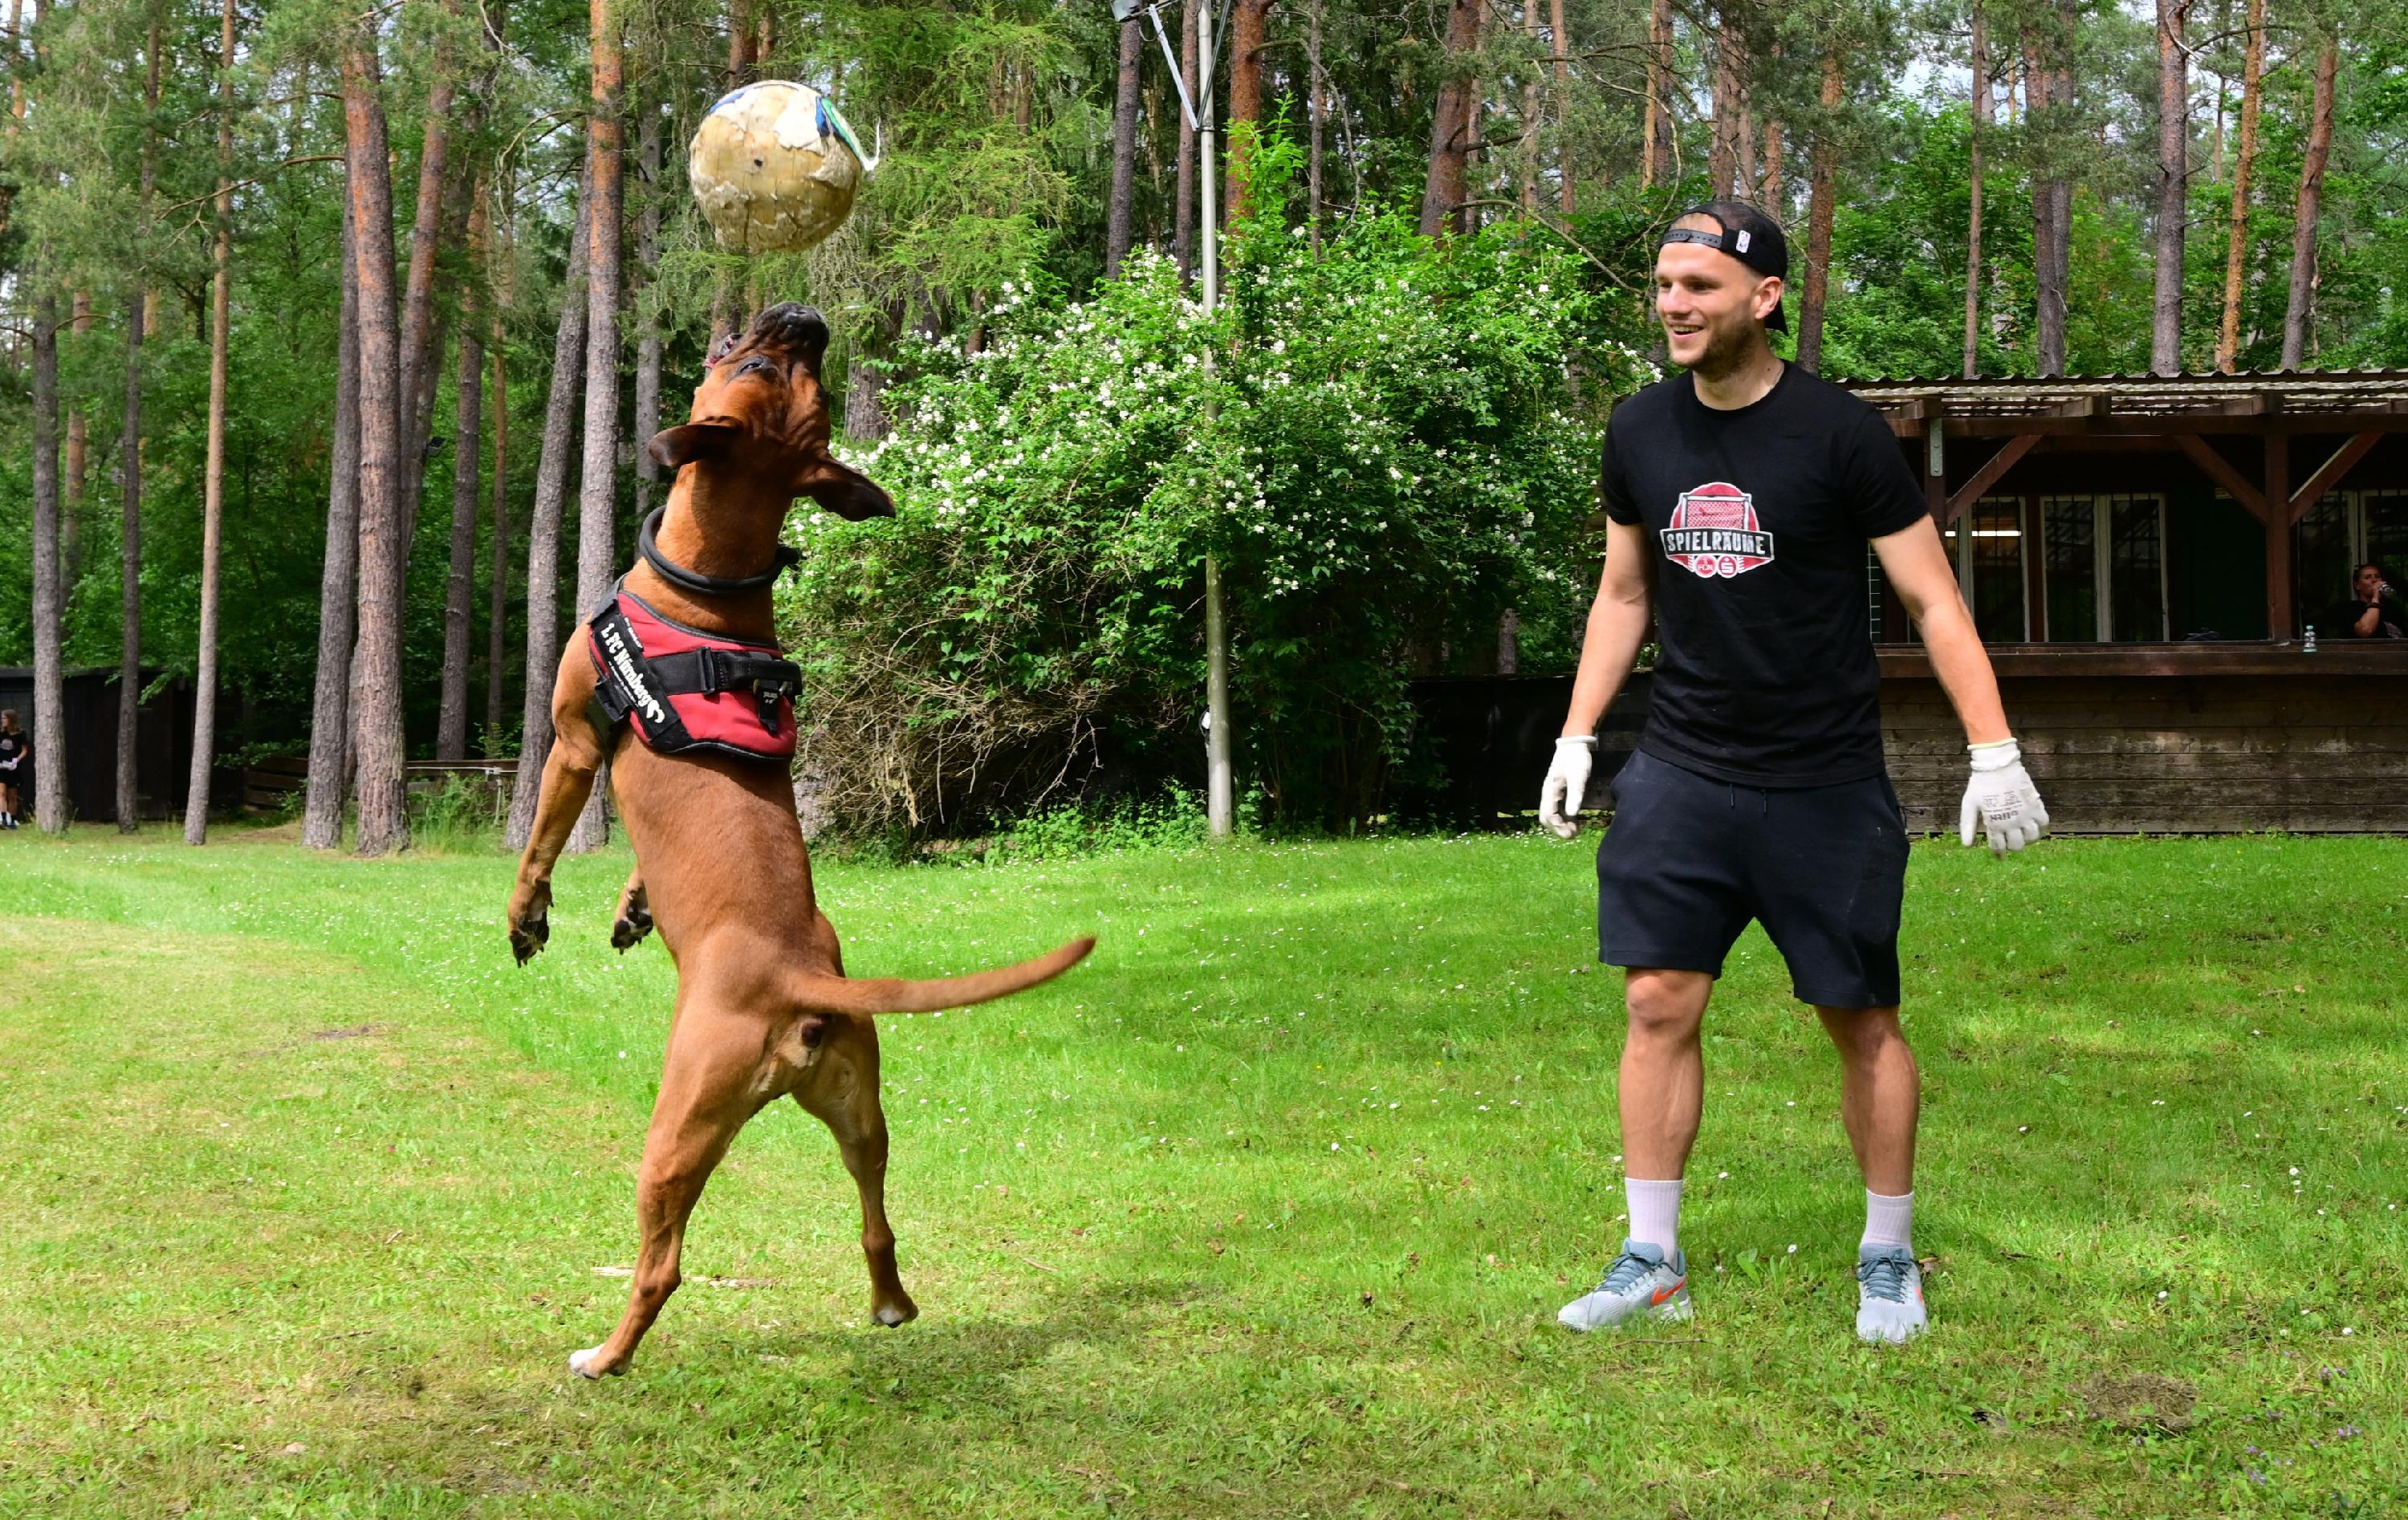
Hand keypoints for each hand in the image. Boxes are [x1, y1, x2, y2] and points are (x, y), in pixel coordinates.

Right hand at [1538, 737, 1593, 839]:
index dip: (1559, 827)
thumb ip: (1575, 795)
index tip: (1572, 833)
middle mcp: (1548, 794)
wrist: (1575, 744)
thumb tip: (1572, 814)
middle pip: (1547, 818)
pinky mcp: (1558, 792)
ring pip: (1552, 815)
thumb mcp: (1578, 777)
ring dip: (1562, 825)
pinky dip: (1565, 819)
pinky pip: (1557, 810)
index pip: (1549, 815)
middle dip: (1559, 829)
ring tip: (1577, 830)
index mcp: (1550, 791)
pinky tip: (1575, 821)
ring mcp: (1552, 793)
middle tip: (1575, 834)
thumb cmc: (1576, 759)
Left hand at [1960, 738, 2047, 856]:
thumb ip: (1968, 825)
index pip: (1998, 847)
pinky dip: (2041, 827)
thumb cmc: (1981, 784)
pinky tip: (2034, 825)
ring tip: (2022, 834)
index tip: (1999, 856)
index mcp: (1994, 824)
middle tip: (2010, 842)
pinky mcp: (2035, 804)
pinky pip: (2044, 822)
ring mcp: (2025, 814)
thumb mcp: (1969, 804)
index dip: (1998, 854)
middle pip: (2017, 845)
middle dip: (2012, 846)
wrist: (1997, 765)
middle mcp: (2012, 822)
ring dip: (2028, 839)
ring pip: (2033, 837)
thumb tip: (1967, 846)